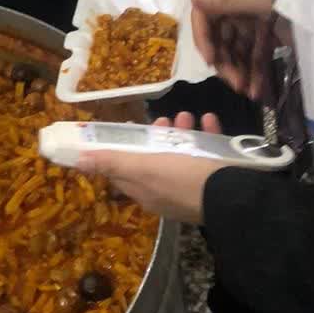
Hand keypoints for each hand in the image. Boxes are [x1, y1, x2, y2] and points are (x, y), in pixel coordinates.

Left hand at [78, 112, 225, 223]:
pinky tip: (209, 119)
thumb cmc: (182, 179)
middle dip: (157, 135)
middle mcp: (169, 191)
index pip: (125, 170)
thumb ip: (111, 163)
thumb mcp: (141, 168)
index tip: (125, 127)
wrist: (236, 197)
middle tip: (164, 119)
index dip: (121, 149)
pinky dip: (208, 134)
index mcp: (148, 192)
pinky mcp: (218, 179)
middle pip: (156, 158)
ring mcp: (195, 186)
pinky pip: (210, 153)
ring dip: (182, 131)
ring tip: (187, 116)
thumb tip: (77, 162)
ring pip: (183, 153)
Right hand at [190, 0, 276, 100]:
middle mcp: (237, 10)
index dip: (203, 39)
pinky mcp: (270, 38)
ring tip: (247, 93)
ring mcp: (253, 24)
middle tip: (236, 85)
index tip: (210, 61)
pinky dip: (256, 74)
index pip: (205, 17)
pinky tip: (257, 92)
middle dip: (226, 63)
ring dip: (240, 73)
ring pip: (239, 52)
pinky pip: (257, 58)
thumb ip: (225, 1)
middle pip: (222, 40)